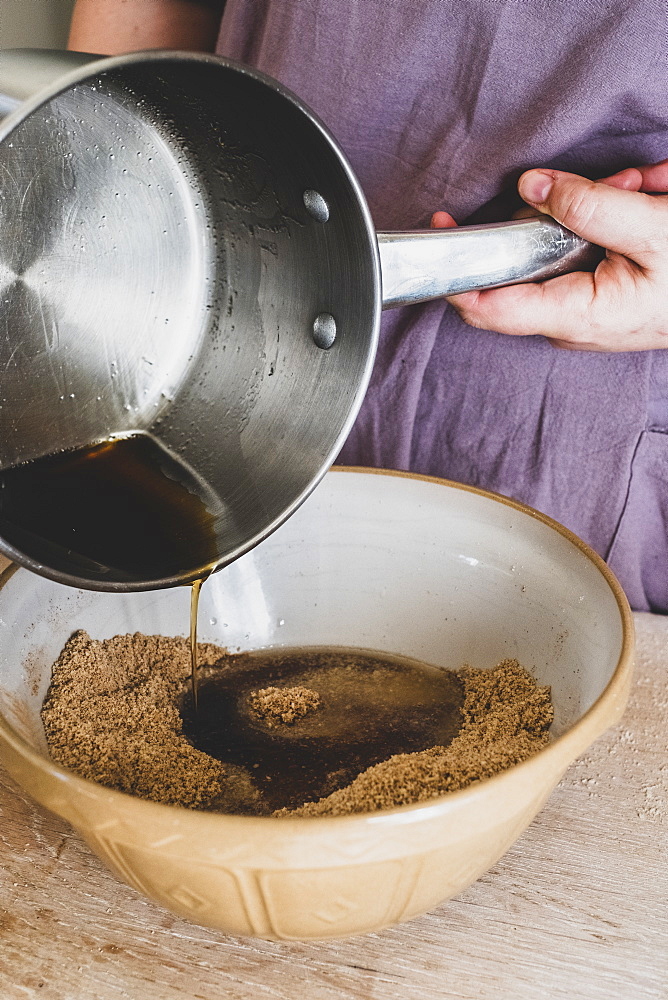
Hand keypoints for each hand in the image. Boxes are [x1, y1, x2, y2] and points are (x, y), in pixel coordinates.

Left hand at [431, 160, 667, 350]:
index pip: (489, 308)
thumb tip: (533, 188)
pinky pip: (575, 257)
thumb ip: (590, 207)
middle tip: (612, 188)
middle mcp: (569, 324)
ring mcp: (580, 314)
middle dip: (553, 217)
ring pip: (551, 254)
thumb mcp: (654, 230)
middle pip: (522, 268)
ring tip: (640, 193)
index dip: (457, 273)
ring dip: (589, 212)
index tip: (443, 231)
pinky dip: (602, 224)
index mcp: (576, 316)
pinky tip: (639, 205)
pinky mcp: (593, 301)